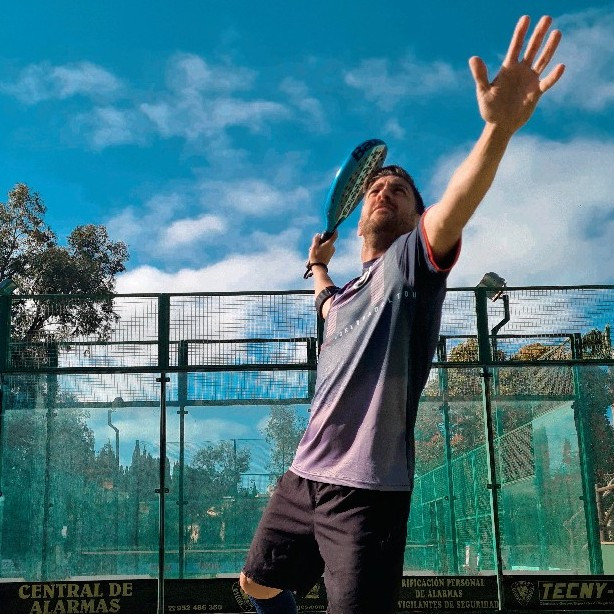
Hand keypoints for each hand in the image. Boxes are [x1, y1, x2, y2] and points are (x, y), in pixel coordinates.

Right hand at [308, 230, 336, 266]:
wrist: (318, 268)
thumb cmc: (316, 257)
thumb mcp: (314, 247)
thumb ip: (316, 239)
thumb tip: (318, 234)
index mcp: (329, 244)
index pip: (335, 235)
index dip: (334, 230)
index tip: (331, 227)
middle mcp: (332, 247)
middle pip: (328, 240)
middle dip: (322, 240)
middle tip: (315, 244)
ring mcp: (331, 252)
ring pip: (326, 245)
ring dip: (321, 246)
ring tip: (313, 250)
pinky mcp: (330, 255)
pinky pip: (326, 249)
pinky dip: (322, 249)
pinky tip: (316, 253)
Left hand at [469, 15, 564, 134]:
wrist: (500, 125)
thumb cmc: (489, 108)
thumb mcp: (483, 91)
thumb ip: (480, 75)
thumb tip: (473, 58)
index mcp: (508, 68)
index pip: (515, 46)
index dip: (520, 32)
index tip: (526, 18)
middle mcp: (521, 70)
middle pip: (532, 48)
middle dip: (539, 34)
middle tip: (547, 18)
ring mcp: (530, 80)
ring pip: (543, 60)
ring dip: (550, 47)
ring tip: (557, 32)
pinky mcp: (537, 92)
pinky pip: (547, 82)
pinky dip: (554, 76)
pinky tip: (561, 66)